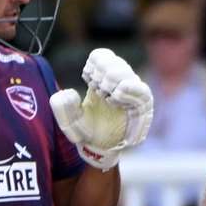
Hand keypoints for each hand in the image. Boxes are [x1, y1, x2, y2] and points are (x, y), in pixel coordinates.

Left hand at [48, 48, 153, 170]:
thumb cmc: (87, 131)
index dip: (94, 63)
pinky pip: (142, 93)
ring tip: (106, 95)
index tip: (87, 78)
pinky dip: (128, 91)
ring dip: (114, 81)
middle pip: (115, 62)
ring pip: (128, 74)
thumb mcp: (70, 120)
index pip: (103, 56)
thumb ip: (63, 108)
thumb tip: (69, 93)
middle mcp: (120, 82)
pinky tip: (115, 97)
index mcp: (103, 79)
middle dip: (102, 73)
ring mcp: (133, 93)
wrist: (100, 149)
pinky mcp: (143, 108)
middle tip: (97, 89)